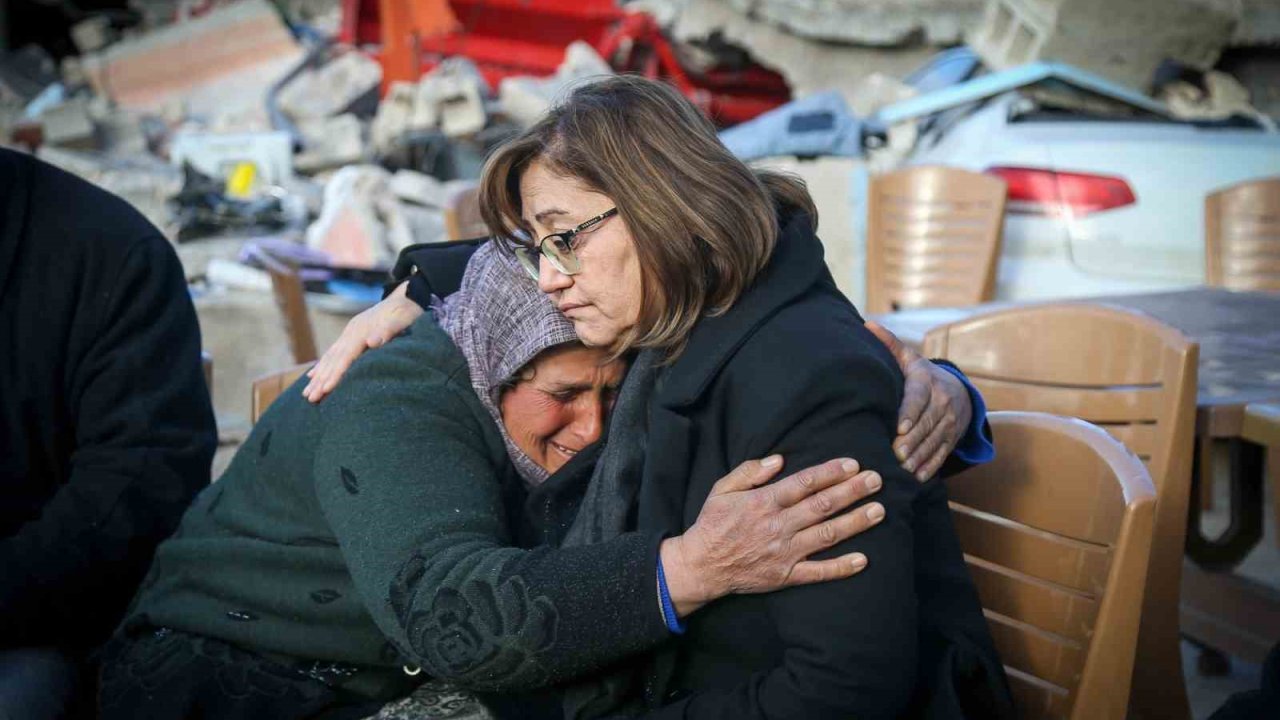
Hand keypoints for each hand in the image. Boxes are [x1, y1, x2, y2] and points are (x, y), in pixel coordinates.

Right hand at [302, 281, 423, 401]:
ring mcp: (350, 332)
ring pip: (330, 357)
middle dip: (321, 380)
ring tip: (306, 393)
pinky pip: (333, 353)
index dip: (335, 373)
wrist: (408, 296)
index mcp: (362, 330)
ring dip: (318, 376)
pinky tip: (313, 375)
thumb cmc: (407, 310)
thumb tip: (372, 341)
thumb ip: (389, 330)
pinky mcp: (352, 335)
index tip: (325, 389)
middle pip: (333, 359)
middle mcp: (352, 331)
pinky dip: (322, 365)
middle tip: (309, 398)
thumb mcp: (403, 318)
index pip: (346, 356)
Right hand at [660, 456, 883, 616]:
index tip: (852, 464)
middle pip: (822, 505)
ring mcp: (784, 553)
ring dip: (855, 523)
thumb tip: (779, 459)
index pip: (804, 483)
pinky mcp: (785, 576)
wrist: (700, 567)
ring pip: (826, 535)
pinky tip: (863, 560)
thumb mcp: (722, 490)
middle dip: (852, 491)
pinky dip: (841, 568)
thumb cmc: (712, 525)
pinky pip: (818, 572)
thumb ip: (749, 472)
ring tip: (879, 511)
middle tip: (876, 480)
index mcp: (763, 502)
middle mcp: (778, 526)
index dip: (830, 472)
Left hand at [866, 320, 972, 481]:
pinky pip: (942, 454)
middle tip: (895, 456)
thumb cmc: (921, 375)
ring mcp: (950, 422)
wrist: (959, 391)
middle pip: (926, 424)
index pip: (918, 397)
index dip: (910, 413)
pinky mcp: (952, 439)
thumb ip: (888, 344)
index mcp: (927, 381)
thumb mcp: (908, 358)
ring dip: (919, 458)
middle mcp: (942, 401)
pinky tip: (917, 478)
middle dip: (911, 441)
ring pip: (934, 441)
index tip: (898, 428)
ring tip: (902, 470)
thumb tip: (867, 324)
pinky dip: (930, 467)